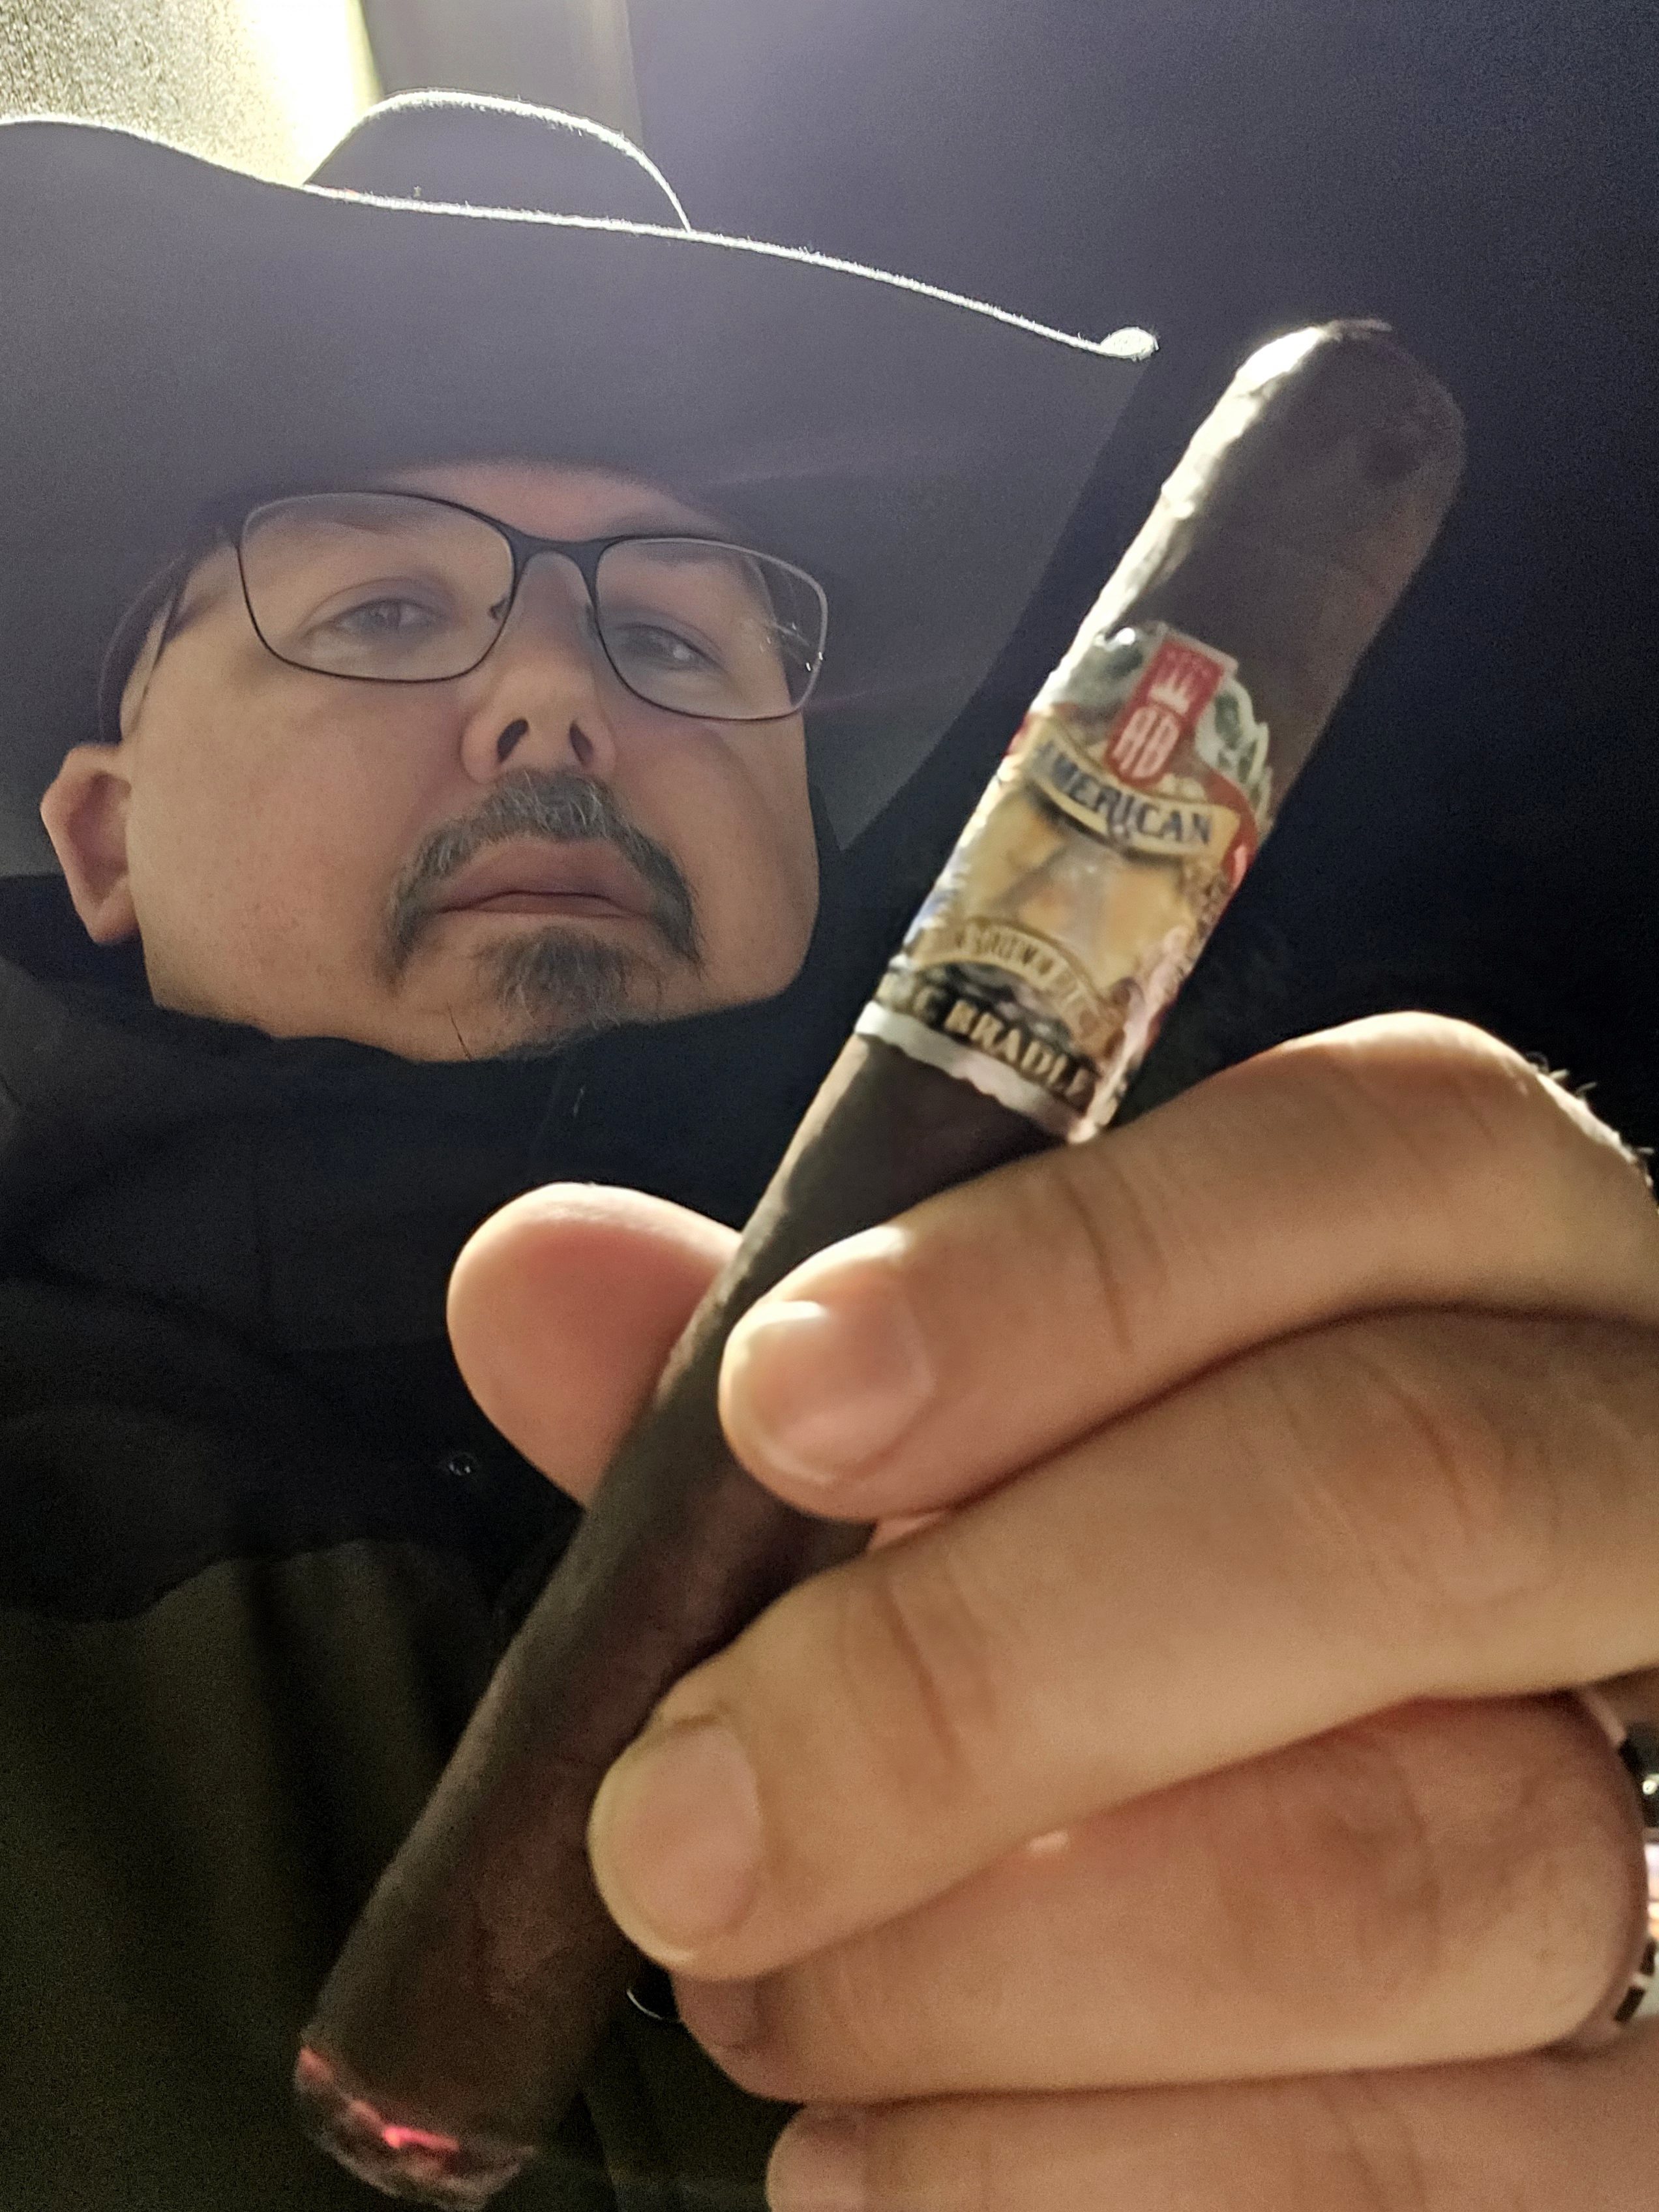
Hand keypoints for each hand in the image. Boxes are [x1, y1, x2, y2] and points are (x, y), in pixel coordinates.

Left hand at [449, 1015, 1658, 2209]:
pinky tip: (891, 2161)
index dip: (1070, 1269)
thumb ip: (793, 1364)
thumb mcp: (965, 1439)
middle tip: (675, 1826)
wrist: (1332, 1862)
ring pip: (1436, 1858)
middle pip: (1401, 1493)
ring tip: (769, 2001)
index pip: (1360, 1155)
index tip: (778, 1406)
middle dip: (978, 1672)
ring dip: (1009, 1965)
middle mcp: (1633, 1473)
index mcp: (1482, 1257)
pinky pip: (1466, 2163)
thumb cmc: (1117, 1591)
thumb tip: (529, 1277)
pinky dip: (1110, 2174)